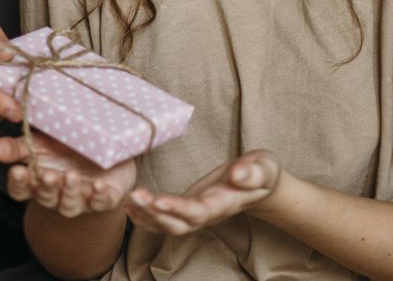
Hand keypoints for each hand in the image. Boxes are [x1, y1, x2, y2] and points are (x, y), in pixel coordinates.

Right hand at [0, 132, 136, 217]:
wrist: (109, 149)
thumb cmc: (69, 146)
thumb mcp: (42, 142)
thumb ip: (18, 147)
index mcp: (39, 181)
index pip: (22, 190)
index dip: (19, 183)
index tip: (17, 170)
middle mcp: (57, 194)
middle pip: (46, 199)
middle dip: (46, 188)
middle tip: (48, 175)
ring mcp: (81, 199)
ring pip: (69, 206)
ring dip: (69, 192)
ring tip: (71, 176)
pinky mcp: (105, 199)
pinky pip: (101, 203)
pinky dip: (99, 196)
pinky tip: (98, 186)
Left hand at [125, 149, 279, 234]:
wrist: (260, 183)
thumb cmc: (261, 173)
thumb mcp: (263, 168)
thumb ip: (253, 173)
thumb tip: (237, 174)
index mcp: (224, 204)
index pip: (199, 211)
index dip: (178, 209)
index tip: (159, 200)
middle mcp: (208, 214)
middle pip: (178, 223)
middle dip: (154, 214)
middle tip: (134, 197)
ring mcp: (198, 214)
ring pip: (169, 224)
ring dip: (146, 215)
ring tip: (128, 201)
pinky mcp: (189, 208)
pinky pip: (165, 219)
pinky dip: (146, 216)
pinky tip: (130, 207)